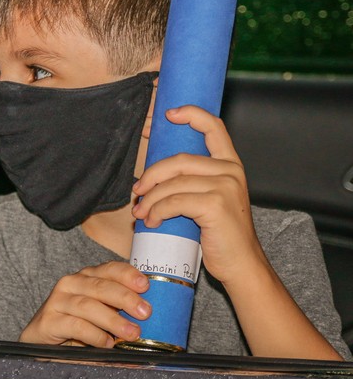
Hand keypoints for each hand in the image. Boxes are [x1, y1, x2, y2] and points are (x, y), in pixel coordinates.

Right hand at [19, 261, 151, 346]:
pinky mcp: (48, 321)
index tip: (145, 285)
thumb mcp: (100, 312)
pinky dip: (94, 334)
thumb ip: (119, 308)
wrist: (41, 340)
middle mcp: (70, 284)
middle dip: (125, 298)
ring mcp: (57, 301)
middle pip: (100, 286)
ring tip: (132, 333)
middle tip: (145, 312)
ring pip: (88, 305)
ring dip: (113, 320)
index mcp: (86, 277)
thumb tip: (149, 316)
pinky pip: (75, 325)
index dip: (127, 275)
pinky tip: (107, 343)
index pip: (109, 269)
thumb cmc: (76, 325)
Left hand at [131, 105, 265, 284]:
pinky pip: (174, 202)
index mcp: (230, 165)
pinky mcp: (216, 205)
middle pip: (178, 159)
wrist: (241, 265)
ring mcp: (225, 187)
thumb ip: (193, 182)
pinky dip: (156, 211)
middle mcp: (231, 171)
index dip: (191, 114)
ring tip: (140, 213)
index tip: (168, 113)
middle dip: (151, 175)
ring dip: (149, 199)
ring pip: (172, 183)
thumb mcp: (210, 200)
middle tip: (136, 191)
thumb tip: (152, 176)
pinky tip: (151, 221)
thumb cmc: (220, 234)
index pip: (214, 127)